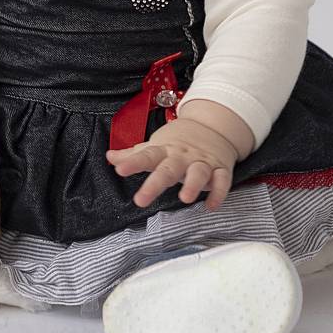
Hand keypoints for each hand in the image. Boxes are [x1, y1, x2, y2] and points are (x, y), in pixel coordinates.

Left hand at [105, 118, 237, 210]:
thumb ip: (133, 155)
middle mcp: (182, 157)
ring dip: (193, 185)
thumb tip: (110, 157)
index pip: (146, 155)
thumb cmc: (179, 141)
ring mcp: (202, 162)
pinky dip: (219, 193)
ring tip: (185, 198)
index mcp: (164, 150)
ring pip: (198, 173)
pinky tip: (211, 206)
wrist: (213, 126)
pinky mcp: (220, 169)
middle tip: (141, 200)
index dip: (133, 163)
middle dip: (155, 185)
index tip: (120, 170)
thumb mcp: (156, 145)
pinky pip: (222, 180)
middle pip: (168, 169)